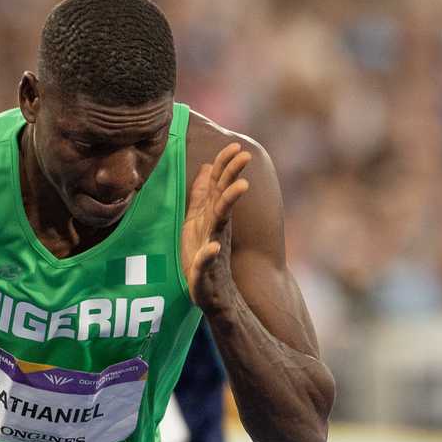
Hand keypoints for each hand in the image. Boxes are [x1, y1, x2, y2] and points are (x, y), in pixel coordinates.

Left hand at [182, 142, 250, 308]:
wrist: (213, 296)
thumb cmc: (203, 257)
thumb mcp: (197, 221)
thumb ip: (200, 195)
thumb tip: (205, 167)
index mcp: (213, 216)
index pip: (218, 185)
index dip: (224, 165)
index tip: (233, 144)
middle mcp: (216, 228)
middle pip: (224, 196)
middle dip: (232, 174)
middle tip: (244, 154)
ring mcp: (213, 248)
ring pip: (220, 223)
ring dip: (228, 204)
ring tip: (239, 187)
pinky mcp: (205, 271)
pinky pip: (207, 262)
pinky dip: (209, 255)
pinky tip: (212, 248)